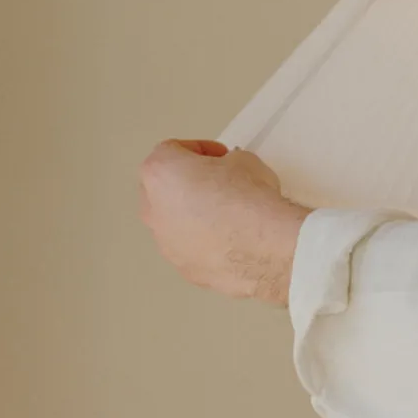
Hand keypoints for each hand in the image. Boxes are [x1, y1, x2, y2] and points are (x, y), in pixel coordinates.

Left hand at [139, 140, 310, 305]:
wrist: (264, 246)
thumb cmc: (249, 197)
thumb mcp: (244, 160)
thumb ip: (226, 163)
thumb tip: (230, 172)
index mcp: (161, 172)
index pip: (172, 150)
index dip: (200, 150)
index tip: (220, 156)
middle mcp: (153, 208)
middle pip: (163, 188)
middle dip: (188, 182)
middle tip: (218, 182)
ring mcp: (165, 242)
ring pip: (174, 222)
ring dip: (194, 215)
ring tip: (227, 215)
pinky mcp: (183, 267)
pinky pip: (189, 247)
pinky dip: (204, 241)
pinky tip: (232, 240)